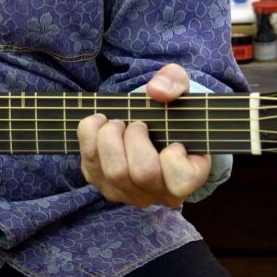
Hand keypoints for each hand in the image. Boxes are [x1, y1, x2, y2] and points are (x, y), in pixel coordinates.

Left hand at [77, 63, 211, 207]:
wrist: (148, 124)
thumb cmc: (169, 111)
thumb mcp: (180, 88)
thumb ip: (174, 82)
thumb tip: (157, 91)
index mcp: (187, 177)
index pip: (182, 179)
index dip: (173, 155)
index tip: (173, 141)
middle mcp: (159, 193)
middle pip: (142, 173)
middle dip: (134, 137)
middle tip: (136, 123)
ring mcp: (130, 193)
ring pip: (114, 173)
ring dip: (109, 137)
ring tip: (115, 123)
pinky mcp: (104, 186)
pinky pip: (90, 167)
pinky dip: (89, 139)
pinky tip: (99, 125)